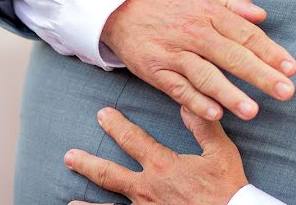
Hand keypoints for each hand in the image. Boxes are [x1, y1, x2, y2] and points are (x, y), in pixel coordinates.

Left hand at [65, 106, 247, 204]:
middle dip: (87, 162)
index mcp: (163, 166)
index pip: (133, 140)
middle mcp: (146, 189)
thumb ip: (203, 126)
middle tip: (69, 156)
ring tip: (69, 202)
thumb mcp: (221, 152)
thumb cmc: (226, 187)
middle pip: (108, 174)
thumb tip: (187, 101)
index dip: (116, 126)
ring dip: (86, 204)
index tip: (103, 114)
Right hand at [101, 0, 295, 120]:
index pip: (246, 34)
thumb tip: (262, 15)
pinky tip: (216, 115)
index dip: (270, 52)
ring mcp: (174, 53)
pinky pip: (178, 90)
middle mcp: (194, 32)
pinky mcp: (156, 71)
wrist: (123, 9)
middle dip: (260, 75)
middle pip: (232, 56)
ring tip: (253, 111)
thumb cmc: (174, 3)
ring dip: (229, 94)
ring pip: (205, 76)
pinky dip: (196, 103)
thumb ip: (234, 1)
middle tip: (286, 92)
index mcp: (210, 12)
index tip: (291, 69)